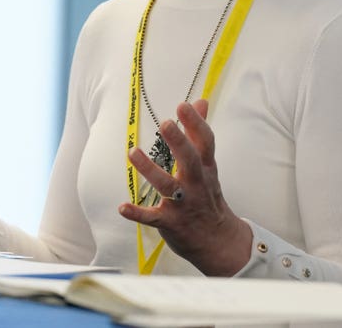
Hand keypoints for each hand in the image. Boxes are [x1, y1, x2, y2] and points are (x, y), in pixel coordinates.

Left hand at [118, 99, 251, 275]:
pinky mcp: (170, 222)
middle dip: (178, 142)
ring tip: (133, 152)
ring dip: (150, 169)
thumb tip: (201, 100)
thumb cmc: (207, 194)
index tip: (183, 105)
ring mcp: (183, 203)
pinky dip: (138, 213)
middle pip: (189, 160)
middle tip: (165, 123)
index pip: (204, 142)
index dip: (195, 123)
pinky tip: (122, 207)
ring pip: (167, 185)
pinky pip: (152, 217)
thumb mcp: (208, 162)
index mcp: (205, 167)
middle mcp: (195, 183)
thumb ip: (199, 131)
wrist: (218, 241)